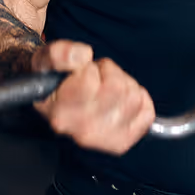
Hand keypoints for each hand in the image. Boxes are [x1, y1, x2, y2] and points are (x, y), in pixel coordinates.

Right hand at [31, 39, 155, 154]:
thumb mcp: (47, 59)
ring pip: (134, 97)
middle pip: (117, 88)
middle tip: (96, 78)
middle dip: (109, 73)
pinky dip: (139, 99)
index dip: (89, 69)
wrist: (55, 104)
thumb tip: (83, 55)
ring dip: (124, 84)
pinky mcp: (124, 141)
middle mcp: (83, 132)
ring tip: (107, 88)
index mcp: (62, 114)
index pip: (89, 80)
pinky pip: (147, 111)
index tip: (81, 73)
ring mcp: (105, 139)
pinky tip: (121, 100)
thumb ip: (60, 53)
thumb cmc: (53, 81)